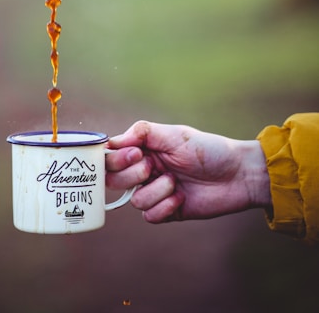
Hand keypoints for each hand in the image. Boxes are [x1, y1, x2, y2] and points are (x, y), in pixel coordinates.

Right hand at [106, 120, 271, 222]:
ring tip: (175, 182)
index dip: (115, 159)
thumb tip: (111, 142)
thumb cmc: (208, 150)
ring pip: (134, 201)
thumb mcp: (174, 134)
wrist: (237, 175)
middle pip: (115, 180)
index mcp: (143, 150)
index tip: (135, 154)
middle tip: (153, 167)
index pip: (112, 157)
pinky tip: (181, 198)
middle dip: (132, 175)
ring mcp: (156, 192)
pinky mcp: (167, 211)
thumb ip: (141, 132)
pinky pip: (150, 216)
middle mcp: (145, 171)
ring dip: (156, 191)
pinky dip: (165, 207)